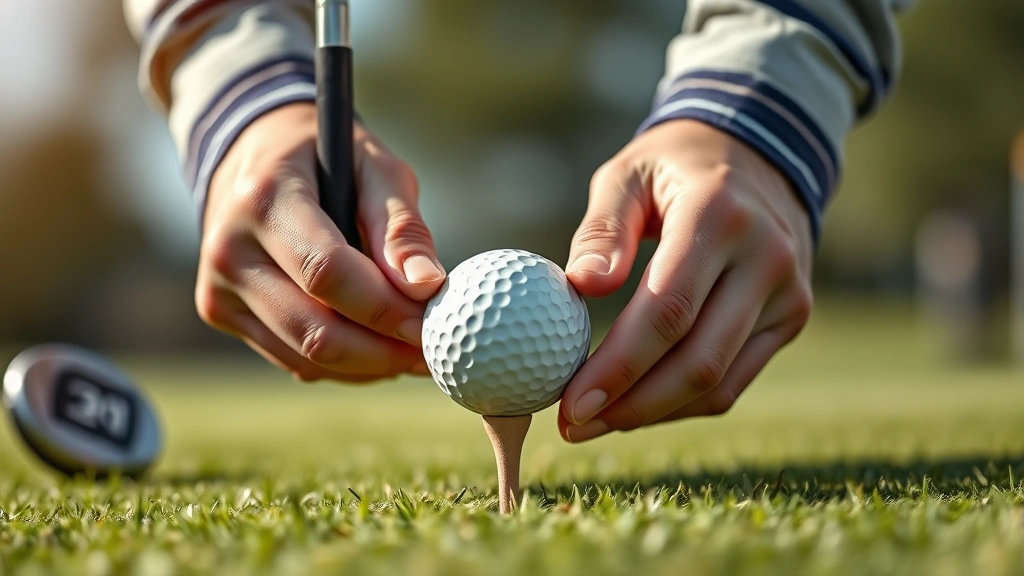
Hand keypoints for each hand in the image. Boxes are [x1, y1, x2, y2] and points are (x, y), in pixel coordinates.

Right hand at [196, 103, 444, 382]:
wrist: (249, 149)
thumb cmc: (326, 156)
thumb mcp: (374, 166)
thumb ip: (401, 226)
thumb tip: (428, 287)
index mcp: (264, 199)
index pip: (326, 272)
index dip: (386, 307)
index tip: (437, 323)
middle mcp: (230, 249)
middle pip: (315, 329)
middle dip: (385, 351)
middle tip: (436, 350)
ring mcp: (219, 287)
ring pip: (306, 358)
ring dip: (370, 365)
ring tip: (415, 350)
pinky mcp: (222, 312)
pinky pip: (294, 361)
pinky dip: (345, 365)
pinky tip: (378, 347)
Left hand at [558, 120, 813, 440]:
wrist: (760, 154)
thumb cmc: (673, 167)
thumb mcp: (626, 174)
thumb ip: (602, 229)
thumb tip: (580, 286)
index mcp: (718, 214)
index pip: (668, 310)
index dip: (618, 367)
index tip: (568, 402)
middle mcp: (766, 257)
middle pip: (699, 360)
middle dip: (630, 406)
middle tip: (572, 425)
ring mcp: (788, 292)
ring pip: (719, 382)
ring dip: (653, 414)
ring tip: (594, 420)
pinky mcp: (792, 317)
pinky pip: (734, 379)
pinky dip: (682, 403)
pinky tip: (636, 406)